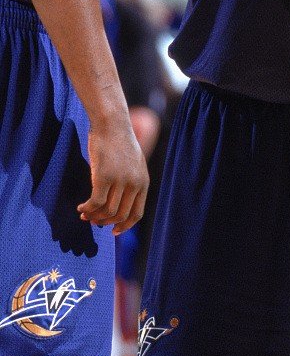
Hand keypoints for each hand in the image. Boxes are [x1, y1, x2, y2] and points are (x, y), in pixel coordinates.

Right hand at [78, 112, 148, 234]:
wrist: (112, 124)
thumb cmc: (119, 143)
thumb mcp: (133, 164)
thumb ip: (131, 182)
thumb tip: (118, 204)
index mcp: (143, 182)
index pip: (136, 214)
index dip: (124, 226)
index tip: (113, 231)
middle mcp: (134, 184)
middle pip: (119, 215)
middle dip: (105, 222)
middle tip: (94, 221)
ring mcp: (119, 181)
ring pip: (106, 211)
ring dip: (94, 216)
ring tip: (85, 214)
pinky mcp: (103, 177)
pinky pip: (95, 202)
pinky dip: (87, 208)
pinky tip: (81, 207)